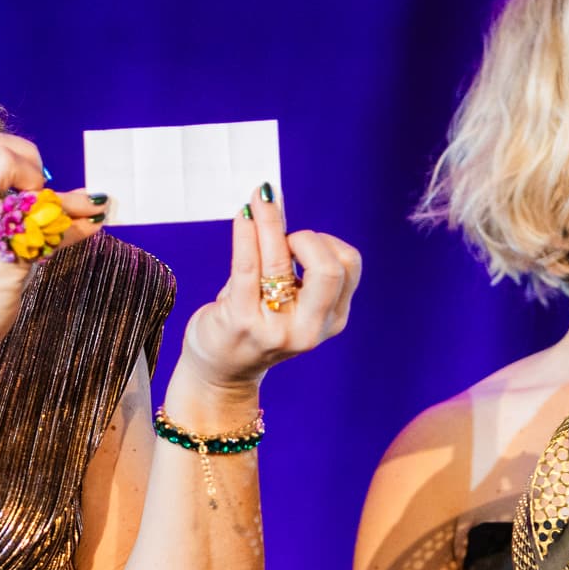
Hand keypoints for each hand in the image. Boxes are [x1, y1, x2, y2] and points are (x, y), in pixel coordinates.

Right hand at [0, 132, 101, 372]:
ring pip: (27, 194)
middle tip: (39, 199)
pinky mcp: (0, 261)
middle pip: (1, 154)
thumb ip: (20, 203)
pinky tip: (91, 227)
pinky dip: (76, 228)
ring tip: (82, 212)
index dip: (22, 157)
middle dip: (33, 169)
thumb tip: (88, 197)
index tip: (32, 184)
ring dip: (64, 202)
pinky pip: (48, 234)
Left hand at [176, 185, 360, 394]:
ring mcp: (276, 329)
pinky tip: (242, 215)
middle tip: (286, 238)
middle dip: (308, 239)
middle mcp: (310, 329)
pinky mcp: (241, 322)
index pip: (347, 264)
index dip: (325, 242)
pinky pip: (247, 266)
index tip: (298, 244)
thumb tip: (272, 196)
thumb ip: (290, 257)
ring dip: (269, 221)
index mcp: (332, 319)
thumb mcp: (287, 297)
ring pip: (281, 261)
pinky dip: (246, 233)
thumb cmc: (255, 323)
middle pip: (330, 268)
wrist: (221, 373)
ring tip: (257, 201)